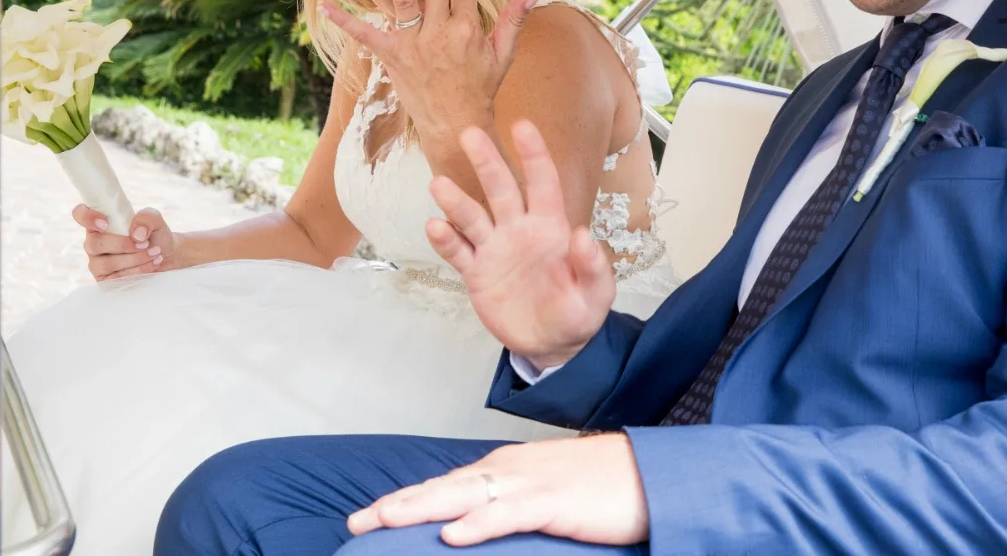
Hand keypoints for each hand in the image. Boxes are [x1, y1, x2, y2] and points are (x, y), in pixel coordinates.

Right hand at [74, 204, 178, 280]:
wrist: (167, 259)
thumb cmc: (155, 237)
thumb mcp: (155, 221)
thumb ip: (147, 218)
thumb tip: (135, 233)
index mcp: (100, 222)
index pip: (80, 214)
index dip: (87, 217)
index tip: (105, 223)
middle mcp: (95, 242)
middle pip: (94, 243)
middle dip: (122, 244)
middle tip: (145, 243)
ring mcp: (97, 263)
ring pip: (106, 263)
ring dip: (134, 259)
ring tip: (154, 253)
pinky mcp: (105, 281)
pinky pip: (116, 278)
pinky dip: (138, 270)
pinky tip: (152, 264)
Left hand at [320, 0, 536, 141]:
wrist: (456, 126)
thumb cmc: (481, 89)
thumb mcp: (503, 55)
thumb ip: (514, 20)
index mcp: (467, 30)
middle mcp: (439, 33)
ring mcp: (414, 45)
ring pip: (404, 0)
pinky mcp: (392, 57)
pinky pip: (365, 35)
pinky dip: (344, 21)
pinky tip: (324, 6)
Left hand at [348, 433, 648, 546]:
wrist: (651, 471)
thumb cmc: (603, 486)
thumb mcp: (547, 494)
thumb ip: (513, 506)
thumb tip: (478, 524)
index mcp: (506, 470)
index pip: (445, 485)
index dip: (406, 499)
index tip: (368, 516)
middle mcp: (510, 470)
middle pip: (442, 487)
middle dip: (397, 504)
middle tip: (355, 522)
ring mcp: (531, 484)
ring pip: (465, 495)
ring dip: (422, 508)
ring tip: (384, 521)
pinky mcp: (555, 502)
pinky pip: (510, 514)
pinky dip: (480, 524)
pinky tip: (453, 536)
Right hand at [426, 120, 615, 370]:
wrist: (549, 345)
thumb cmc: (577, 313)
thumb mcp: (596, 296)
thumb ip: (593, 268)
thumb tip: (583, 235)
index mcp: (551, 227)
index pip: (543, 184)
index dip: (534, 156)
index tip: (522, 126)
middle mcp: (518, 229)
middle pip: (500, 189)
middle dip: (487, 162)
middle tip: (469, 134)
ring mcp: (494, 248)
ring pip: (472, 217)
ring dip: (457, 201)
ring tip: (439, 184)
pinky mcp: (476, 272)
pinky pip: (458, 252)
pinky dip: (446, 240)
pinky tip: (434, 226)